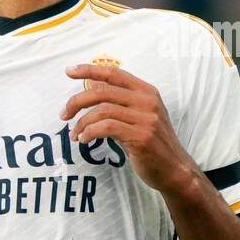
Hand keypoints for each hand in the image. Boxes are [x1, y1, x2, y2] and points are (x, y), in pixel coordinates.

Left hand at [61, 64, 196, 194]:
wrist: (175, 170)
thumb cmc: (154, 143)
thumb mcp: (140, 116)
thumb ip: (120, 100)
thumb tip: (93, 84)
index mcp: (147, 92)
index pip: (114, 73)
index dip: (90, 70)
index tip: (69, 71)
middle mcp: (148, 101)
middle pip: (103, 92)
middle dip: (77, 102)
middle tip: (64, 114)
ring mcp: (146, 119)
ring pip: (102, 111)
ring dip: (82, 123)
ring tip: (76, 134)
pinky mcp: (141, 137)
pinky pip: (107, 128)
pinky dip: (90, 132)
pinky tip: (84, 140)